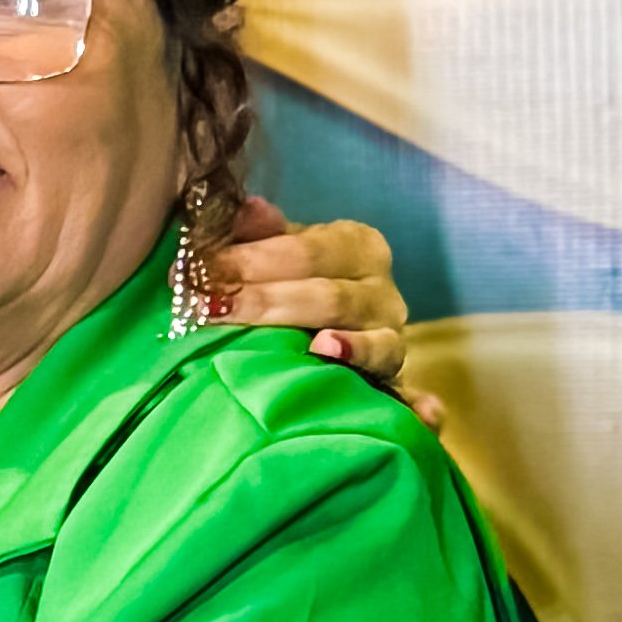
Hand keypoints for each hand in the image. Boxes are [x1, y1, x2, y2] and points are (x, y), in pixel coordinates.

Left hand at [203, 194, 446, 433]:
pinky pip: (409, 394)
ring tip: (317, 348)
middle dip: (265, 302)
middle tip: (210, 308)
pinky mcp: (395, 383)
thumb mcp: (277, 251)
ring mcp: (393, 338)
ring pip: (368, 342)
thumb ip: (259, 231)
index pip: (305, 251)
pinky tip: (422, 412)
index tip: (199, 269)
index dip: (250, 258)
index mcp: (357, 246)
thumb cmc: (291, 280)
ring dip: (343, 349)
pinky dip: (419, 405)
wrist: (328, 323)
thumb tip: (246, 208)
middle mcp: (383, 291)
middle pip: (329, 297)